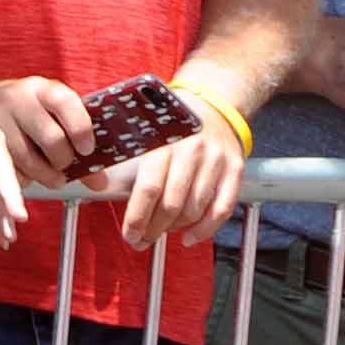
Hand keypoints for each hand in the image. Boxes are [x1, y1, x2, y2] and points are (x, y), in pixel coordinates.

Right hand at [0, 72, 95, 185]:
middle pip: (51, 138)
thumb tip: (100, 182)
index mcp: (43, 88)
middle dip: (64, 160)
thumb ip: (78, 143)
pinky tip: (28, 172)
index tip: (87, 149)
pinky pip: (9, 169)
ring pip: (29, 159)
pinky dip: (24, 178)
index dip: (81, 129)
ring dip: (46, 175)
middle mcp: (18, 98)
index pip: (66, 103)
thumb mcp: (52, 113)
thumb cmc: (28, 110)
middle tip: (65, 164)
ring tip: (53, 176)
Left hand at [110, 101, 246, 249]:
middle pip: (172, 204)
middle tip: (141, 240)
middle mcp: (193, 149)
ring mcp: (217, 160)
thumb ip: (130, 163)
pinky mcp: (235, 169)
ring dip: (175, 228)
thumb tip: (108, 195)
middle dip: (153, 229)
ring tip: (162, 233)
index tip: (130, 235)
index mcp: (165, 140)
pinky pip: (222, 209)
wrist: (215, 104)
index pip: (150, 188)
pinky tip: (189, 236)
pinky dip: (205, 229)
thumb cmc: (174, 125)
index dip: (138, 218)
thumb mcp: (147, 134)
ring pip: (195, 209)